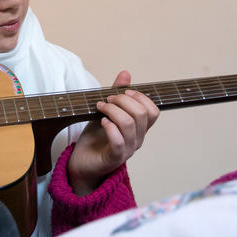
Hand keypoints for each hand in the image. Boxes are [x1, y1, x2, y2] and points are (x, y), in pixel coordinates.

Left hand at [66, 70, 159, 195]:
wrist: (82, 162)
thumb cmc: (96, 137)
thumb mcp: (106, 111)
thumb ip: (117, 94)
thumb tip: (126, 73)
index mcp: (139, 128)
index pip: (153, 111)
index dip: (140, 97)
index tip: (123, 92)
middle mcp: (137, 139)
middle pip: (142, 114)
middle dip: (123, 100)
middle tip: (107, 99)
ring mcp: (127, 150)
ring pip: (129, 124)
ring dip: (113, 110)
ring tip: (100, 107)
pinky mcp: (114, 158)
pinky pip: (118, 141)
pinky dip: (109, 127)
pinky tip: (102, 121)